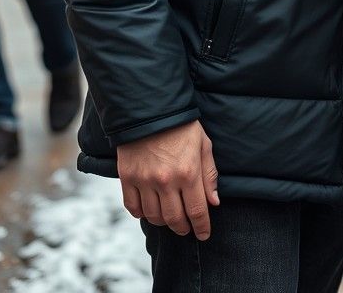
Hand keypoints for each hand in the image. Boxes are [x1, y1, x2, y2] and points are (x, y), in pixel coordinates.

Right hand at [118, 120, 218, 239]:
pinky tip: (149, 210)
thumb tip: (214, 202)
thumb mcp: (203, 144)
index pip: (197, 211)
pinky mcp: (128, 178)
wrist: (150, 108)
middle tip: (186, 229)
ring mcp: (145, 181)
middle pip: (175, 219)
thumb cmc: (181, 125)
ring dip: (163, 222)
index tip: (203, 234)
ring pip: (154, 217)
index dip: (202, 227)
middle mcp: (166, 180)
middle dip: (183, 228)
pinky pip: (133, 207)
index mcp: (188, 172)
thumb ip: (209, 174)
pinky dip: (141, 214)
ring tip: (169, 218)